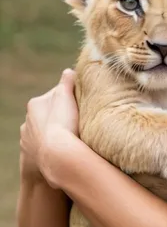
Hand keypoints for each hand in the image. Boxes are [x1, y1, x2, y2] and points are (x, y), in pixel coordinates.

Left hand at [20, 69, 78, 187]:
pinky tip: (63, 146)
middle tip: (77, 118)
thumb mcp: (66, 95)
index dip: (70, 97)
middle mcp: (27, 121)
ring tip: (71, 134)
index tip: (80, 102)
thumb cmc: (63, 122)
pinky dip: (52, 144)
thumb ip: (67, 81)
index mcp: (35, 104)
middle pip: (49, 113)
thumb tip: (69, 71)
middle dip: (61, 114)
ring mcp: (27, 139)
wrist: (56, 155)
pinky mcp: (31, 155)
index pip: (55, 94)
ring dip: (55, 130)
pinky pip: (44, 146)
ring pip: (45, 130)